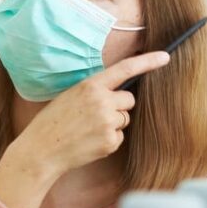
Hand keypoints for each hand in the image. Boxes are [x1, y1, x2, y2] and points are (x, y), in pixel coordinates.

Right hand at [0, 51, 170, 207]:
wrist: (41, 150)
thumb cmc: (52, 122)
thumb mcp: (70, 96)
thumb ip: (94, 91)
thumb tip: (118, 94)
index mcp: (90, 86)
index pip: (125, 69)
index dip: (147, 62)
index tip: (165, 57)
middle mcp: (102, 102)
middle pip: (129, 100)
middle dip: (119, 106)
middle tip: (95, 115)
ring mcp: (108, 123)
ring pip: (124, 119)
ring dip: (112, 124)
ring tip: (87, 130)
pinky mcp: (111, 142)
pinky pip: (119, 136)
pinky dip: (108, 140)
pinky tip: (89, 142)